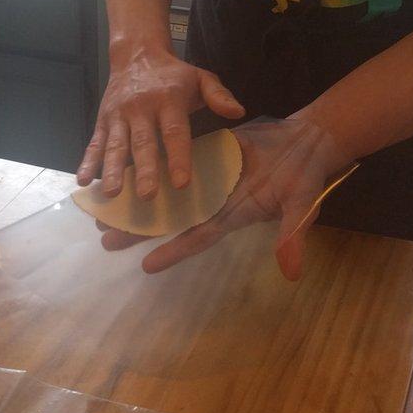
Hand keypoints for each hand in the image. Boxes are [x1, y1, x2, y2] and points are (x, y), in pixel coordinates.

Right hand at [76, 46, 242, 198]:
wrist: (136, 54)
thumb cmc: (174, 75)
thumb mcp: (200, 78)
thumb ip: (218, 95)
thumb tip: (238, 111)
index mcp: (168, 100)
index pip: (174, 132)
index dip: (178, 157)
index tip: (182, 183)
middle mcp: (141, 109)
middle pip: (142, 143)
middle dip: (144, 170)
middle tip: (147, 196)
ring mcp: (118, 116)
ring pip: (115, 146)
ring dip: (112, 170)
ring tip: (111, 194)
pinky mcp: (102, 121)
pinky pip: (94, 143)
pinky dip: (87, 162)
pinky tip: (83, 181)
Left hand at [101, 114, 352, 279]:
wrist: (308, 140)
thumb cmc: (306, 176)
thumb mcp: (303, 205)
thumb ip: (293, 235)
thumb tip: (292, 272)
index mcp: (234, 215)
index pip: (199, 236)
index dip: (174, 250)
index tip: (147, 265)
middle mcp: (215, 200)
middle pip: (172, 219)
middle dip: (141, 230)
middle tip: (106, 240)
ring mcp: (208, 178)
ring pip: (167, 192)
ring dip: (139, 200)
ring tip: (105, 210)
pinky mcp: (205, 155)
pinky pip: (174, 162)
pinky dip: (152, 167)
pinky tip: (127, 169)